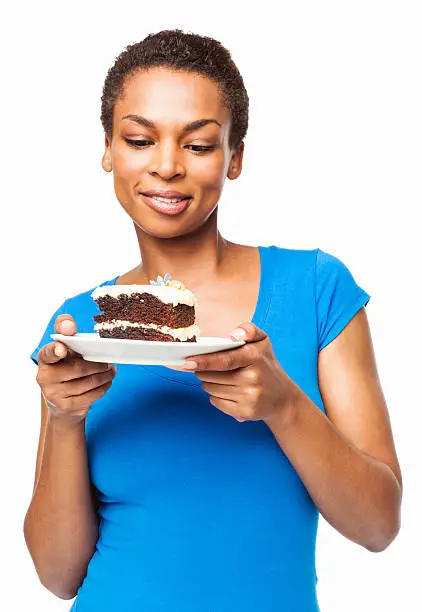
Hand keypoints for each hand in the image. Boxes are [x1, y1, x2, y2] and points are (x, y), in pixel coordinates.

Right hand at [36, 315, 116, 424]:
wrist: (61, 404)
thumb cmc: (66, 370)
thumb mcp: (65, 351)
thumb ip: (66, 334)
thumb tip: (68, 325)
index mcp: (44, 359)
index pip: (48, 352)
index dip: (55, 350)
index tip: (62, 348)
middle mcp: (45, 377)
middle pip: (76, 369)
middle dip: (97, 365)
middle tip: (108, 362)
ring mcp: (54, 394)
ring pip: (87, 383)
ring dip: (104, 375)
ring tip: (111, 370)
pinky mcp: (67, 407)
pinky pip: (91, 395)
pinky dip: (103, 387)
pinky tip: (106, 381)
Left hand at [184, 323, 298, 422]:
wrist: (283, 399)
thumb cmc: (266, 366)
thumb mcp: (262, 342)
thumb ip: (249, 330)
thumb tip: (234, 335)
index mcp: (255, 357)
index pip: (224, 360)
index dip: (204, 361)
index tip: (188, 361)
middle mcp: (253, 378)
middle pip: (211, 376)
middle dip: (204, 371)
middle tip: (210, 367)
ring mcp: (249, 397)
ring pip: (210, 389)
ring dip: (210, 383)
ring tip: (224, 379)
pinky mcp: (244, 413)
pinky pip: (216, 402)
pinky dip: (217, 397)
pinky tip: (230, 392)